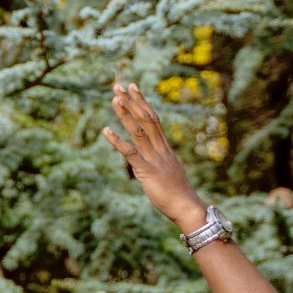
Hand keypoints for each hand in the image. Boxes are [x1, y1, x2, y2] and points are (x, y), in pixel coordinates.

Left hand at [102, 81, 211, 231]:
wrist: (187, 207)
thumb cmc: (177, 194)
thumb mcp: (167, 173)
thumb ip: (158, 163)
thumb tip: (148, 160)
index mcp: (165, 148)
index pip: (153, 118)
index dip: (142, 102)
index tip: (133, 87)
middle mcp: (160, 148)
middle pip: (145, 119)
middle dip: (131, 101)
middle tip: (118, 85)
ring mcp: (154, 158)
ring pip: (138, 131)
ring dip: (125, 114)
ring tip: (114, 99)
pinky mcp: (147, 171)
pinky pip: (130, 152)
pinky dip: (117, 140)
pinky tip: (105, 130)